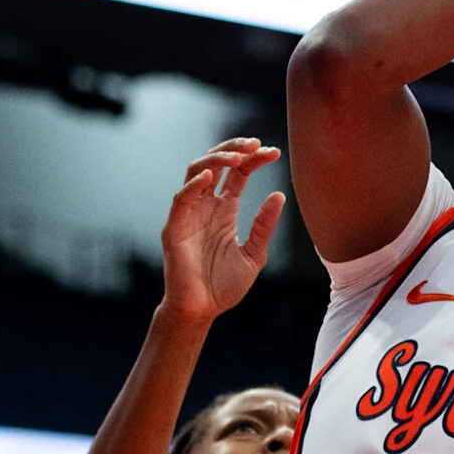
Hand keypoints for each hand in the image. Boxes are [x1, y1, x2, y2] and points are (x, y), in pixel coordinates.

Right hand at [160, 138, 285, 322]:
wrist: (201, 310)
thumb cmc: (223, 286)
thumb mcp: (254, 254)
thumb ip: (264, 226)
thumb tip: (279, 195)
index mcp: (224, 210)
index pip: (238, 174)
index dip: (254, 159)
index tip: (274, 152)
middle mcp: (205, 206)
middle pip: (216, 163)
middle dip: (235, 148)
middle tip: (256, 143)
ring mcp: (188, 214)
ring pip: (196, 171)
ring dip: (216, 159)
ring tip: (239, 156)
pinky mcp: (174, 227)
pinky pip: (181, 199)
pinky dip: (194, 185)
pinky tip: (211, 176)